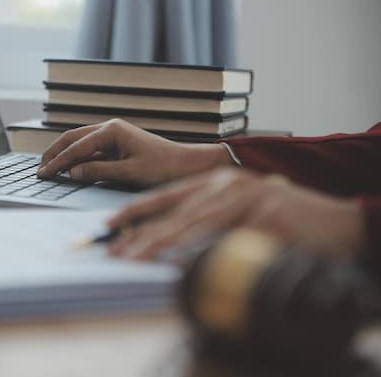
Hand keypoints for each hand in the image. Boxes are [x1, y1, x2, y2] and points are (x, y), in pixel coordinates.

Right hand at [37, 119, 231, 186]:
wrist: (188, 165)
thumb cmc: (164, 168)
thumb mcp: (128, 173)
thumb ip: (97, 171)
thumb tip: (72, 172)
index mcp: (112, 130)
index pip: (76, 147)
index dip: (58, 162)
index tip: (43, 174)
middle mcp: (110, 128)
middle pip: (73, 138)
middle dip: (54, 153)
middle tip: (39, 169)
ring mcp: (114, 134)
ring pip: (80, 142)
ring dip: (64, 154)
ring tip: (49, 167)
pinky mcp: (118, 143)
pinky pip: (91, 149)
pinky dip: (77, 157)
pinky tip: (69, 168)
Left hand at [107, 168, 364, 260]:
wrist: (335, 221)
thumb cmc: (285, 219)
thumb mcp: (241, 212)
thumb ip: (209, 222)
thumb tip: (171, 246)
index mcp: (218, 183)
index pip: (168, 195)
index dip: (137, 209)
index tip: (110, 221)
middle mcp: (227, 186)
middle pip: (174, 211)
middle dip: (140, 232)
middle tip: (113, 249)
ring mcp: (245, 198)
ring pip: (192, 223)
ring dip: (159, 244)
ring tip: (134, 259)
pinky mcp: (263, 214)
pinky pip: (224, 238)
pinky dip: (198, 251)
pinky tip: (175, 262)